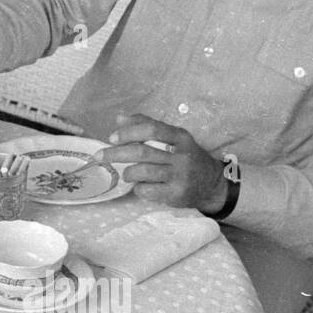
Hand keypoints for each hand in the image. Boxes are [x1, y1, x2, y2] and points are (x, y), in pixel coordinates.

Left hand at [97, 113, 227, 211]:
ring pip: (142, 171)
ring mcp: (180, 176)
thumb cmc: (186, 157)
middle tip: (100, 156)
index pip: (152, 129)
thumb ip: (147, 125)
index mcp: (180, 137)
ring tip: (127, 173)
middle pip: (142, 152)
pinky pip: (147, 190)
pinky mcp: (176, 194)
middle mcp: (181, 155)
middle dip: (116, 153)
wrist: (212, 184)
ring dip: (127, 172)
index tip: (112, 137)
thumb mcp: (174, 138)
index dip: (129, 132)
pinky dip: (138, 188)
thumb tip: (119, 118)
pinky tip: (141, 186)